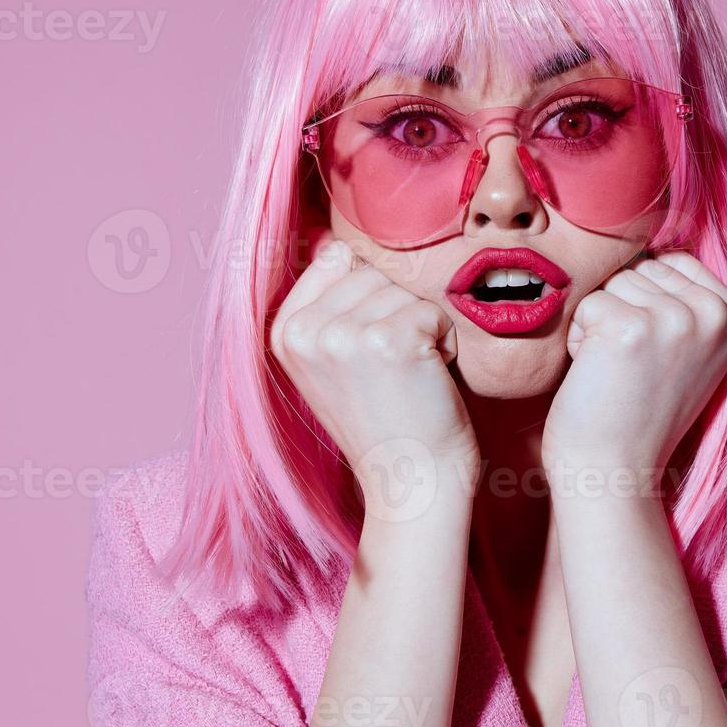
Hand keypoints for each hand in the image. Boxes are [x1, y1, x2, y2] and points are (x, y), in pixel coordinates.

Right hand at [269, 232, 478, 510]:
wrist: (412, 483)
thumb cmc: (385, 420)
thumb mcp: (333, 361)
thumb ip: (328, 305)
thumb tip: (335, 243)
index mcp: (282, 332)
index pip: (337, 261)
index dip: (370, 300)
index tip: (368, 354)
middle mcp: (303, 332)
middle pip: (373, 272)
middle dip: (397, 313)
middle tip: (393, 371)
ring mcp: (341, 336)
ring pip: (403, 289)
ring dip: (422, 327)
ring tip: (408, 376)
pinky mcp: (386, 341)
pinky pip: (432, 311)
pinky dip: (444, 342)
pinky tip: (428, 380)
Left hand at [541, 251, 726, 489]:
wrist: (612, 473)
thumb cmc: (637, 410)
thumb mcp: (685, 348)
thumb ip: (685, 296)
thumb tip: (656, 230)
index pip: (672, 262)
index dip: (647, 304)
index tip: (655, 358)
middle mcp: (716, 315)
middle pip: (641, 268)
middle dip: (622, 312)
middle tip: (632, 370)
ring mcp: (676, 320)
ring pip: (612, 282)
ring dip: (599, 325)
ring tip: (617, 374)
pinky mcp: (631, 328)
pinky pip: (586, 304)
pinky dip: (579, 340)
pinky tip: (599, 377)